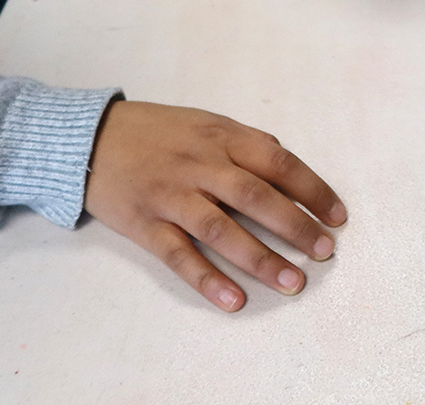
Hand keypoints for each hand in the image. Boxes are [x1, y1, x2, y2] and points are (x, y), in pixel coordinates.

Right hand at [83, 100, 346, 311]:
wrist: (88, 139)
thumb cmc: (156, 132)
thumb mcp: (205, 123)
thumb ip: (246, 143)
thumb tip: (285, 164)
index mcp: (222, 137)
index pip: (279, 162)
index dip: (312, 190)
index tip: (337, 217)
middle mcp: (200, 165)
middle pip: (256, 197)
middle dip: (296, 226)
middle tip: (325, 252)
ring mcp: (171, 196)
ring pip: (222, 230)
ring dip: (260, 259)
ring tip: (292, 283)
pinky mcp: (144, 224)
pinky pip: (179, 255)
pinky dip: (207, 279)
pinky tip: (233, 300)